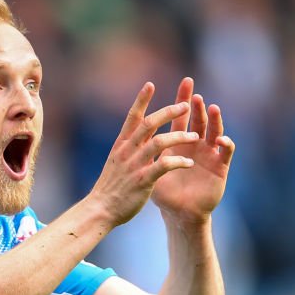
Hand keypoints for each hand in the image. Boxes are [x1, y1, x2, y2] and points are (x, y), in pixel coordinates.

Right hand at [89, 82, 200, 226]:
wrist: (100, 209)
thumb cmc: (110, 187)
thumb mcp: (116, 162)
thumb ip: (127, 148)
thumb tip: (136, 136)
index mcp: (121, 145)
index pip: (132, 117)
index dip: (141, 100)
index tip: (150, 84)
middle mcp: (127, 151)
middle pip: (149, 124)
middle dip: (169, 112)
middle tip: (185, 105)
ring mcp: (134, 165)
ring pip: (159, 142)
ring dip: (179, 137)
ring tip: (194, 136)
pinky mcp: (142, 180)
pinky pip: (163, 166)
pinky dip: (178, 163)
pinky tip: (188, 163)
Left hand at [151, 77, 235, 224]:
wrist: (179, 214)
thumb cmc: (164, 194)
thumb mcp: (151, 170)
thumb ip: (145, 152)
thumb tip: (130, 135)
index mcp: (178, 143)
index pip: (181, 117)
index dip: (182, 100)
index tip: (184, 83)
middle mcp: (196, 145)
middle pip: (198, 120)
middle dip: (197, 106)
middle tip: (195, 94)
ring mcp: (209, 154)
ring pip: (214, 131)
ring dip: (214, 120)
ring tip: (211, 108)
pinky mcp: (220, 167)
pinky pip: (226, 152)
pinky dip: (225, 143)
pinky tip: (220, 139)